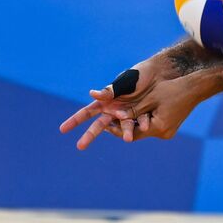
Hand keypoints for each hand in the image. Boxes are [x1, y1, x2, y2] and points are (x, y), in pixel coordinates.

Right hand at [59, 57, 187, 148]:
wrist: (159, 75)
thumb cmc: (138, 76)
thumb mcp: (125, 82)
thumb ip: (111, 91)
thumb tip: (93, 94)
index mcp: (106, 101)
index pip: (86, 112)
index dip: (74, 120)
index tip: (62, 129)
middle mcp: (113, 110)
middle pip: (99, 126)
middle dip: (89, 135)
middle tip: (79, 147)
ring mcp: (127, 115)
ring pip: (122, 127)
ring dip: (124, 133)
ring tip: (127, 139)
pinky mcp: (141, 117)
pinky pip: (138, 124)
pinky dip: (140, 125)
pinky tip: (144, 126)